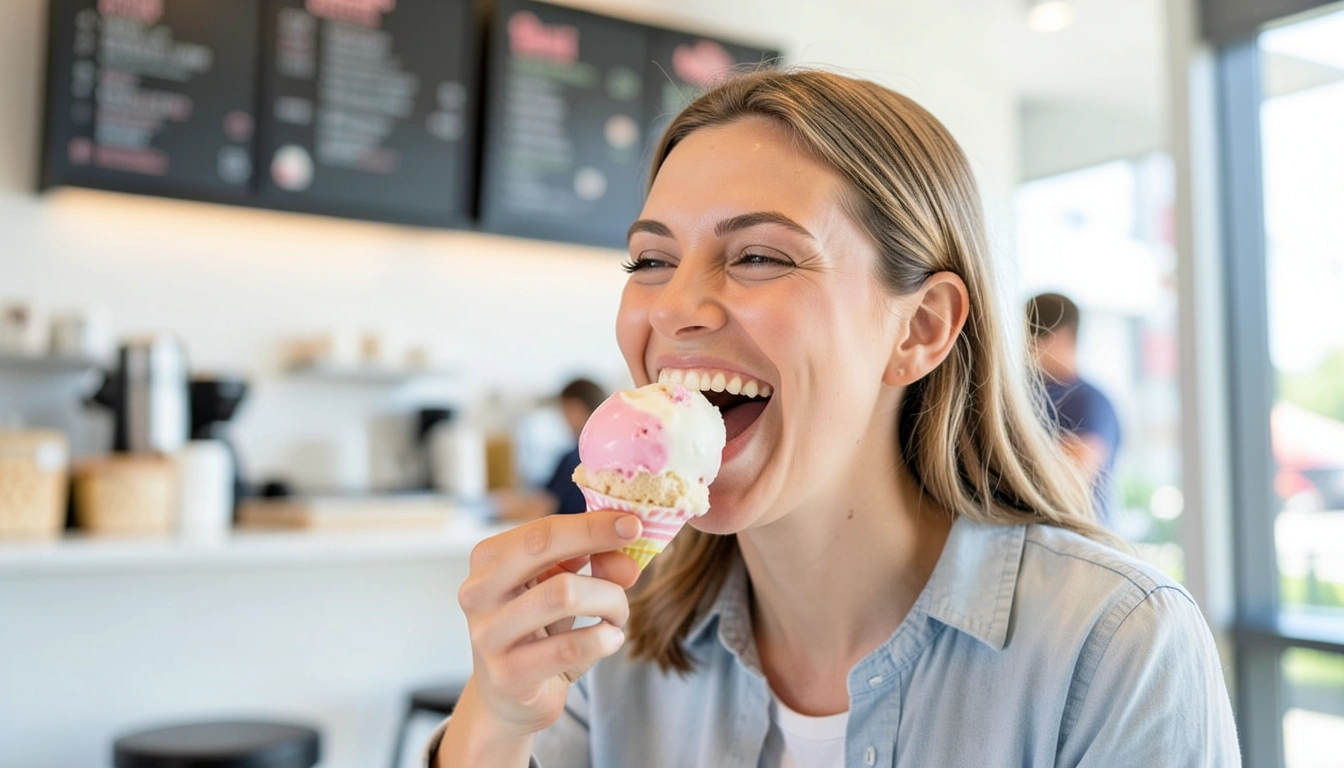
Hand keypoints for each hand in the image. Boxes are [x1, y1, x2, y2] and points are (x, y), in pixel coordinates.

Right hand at [456, 510, 642, 736]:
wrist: (509, 696)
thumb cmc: (538, 630)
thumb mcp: (563, 587)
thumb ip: (593, 564)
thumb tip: (627, 560)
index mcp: (488, 559)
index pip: (543, 529)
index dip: (591, 523)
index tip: (633, 523)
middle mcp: (478, 591)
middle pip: (544, 549)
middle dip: (598, 544)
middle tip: (633, 557)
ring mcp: (488, 634)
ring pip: (563, 594)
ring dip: (609, 601)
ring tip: (618, 615)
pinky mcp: (507, 674)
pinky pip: (569, 647)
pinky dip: (602, 639)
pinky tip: (611, 639)